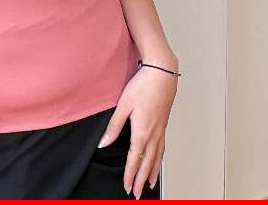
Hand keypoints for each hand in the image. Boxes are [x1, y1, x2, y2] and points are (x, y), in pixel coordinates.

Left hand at [97, 61, 178, 197]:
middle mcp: (154, 135)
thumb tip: (103, 144)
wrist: (162, 74)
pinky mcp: (164, 124)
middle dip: (141, 180)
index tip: (127, 187)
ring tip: (149, 184)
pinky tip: (158, 161)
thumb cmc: (143, 86)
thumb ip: (114, 127)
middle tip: (137, 193)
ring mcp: (161, 130)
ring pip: (157, 157)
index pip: (134, 160)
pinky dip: (160, 159)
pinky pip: (163, 148)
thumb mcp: (123, 105)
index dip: (130, 175)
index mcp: (142, 132)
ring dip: (152, 172)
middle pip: (147, 163)